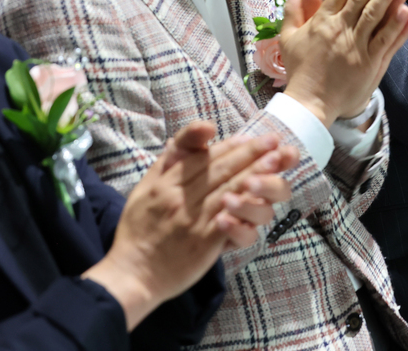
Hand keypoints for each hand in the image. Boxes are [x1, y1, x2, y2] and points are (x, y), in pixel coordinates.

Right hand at [83, 120, 297, 329]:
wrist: (132, 273)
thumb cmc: (138, 229)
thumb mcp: (144, 187)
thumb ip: (170, 160)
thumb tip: (195, 135)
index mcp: (166, 184)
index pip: (204, 159)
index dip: (230, 146)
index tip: (251, 137)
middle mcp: (180, 199)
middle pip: (220, 171)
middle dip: (249, 153)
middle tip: (272, 140)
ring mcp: (193, 221)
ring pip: (228, 192)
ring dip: (255, 174)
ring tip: (275, 161)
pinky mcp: (203, 244)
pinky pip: (228, 223)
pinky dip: (245, 209)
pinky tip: (262, 198)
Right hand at [278, 0, 407, 124]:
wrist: (309, 104)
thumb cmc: (299, 70)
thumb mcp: (289, 37)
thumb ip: (293, 9)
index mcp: (322, 22)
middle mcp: (341, 31)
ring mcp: (357, 47)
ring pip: (377, 15)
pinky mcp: (370, 64)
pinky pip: (387, 42)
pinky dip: (399, 27)